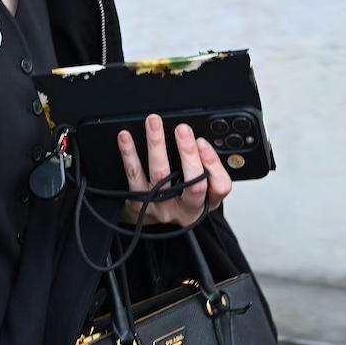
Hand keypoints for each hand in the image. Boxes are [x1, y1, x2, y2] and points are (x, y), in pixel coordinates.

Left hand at [116, 115, 231, 227]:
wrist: (151, 221)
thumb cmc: (178, 199)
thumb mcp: (200, 190)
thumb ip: (204, 167)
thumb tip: (195, 139)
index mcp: (206, 203)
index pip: (219, 187)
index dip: (213, 164)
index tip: (202, 141)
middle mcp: (185, 208)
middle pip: (193, 184)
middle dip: (188, 153)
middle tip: (182, 129)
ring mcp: (161, 207)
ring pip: (160, 174)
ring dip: (157, 145)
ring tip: (154, 123)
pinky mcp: (139, 204)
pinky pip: (134, 175)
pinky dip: (129, 154)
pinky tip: (126, 138)